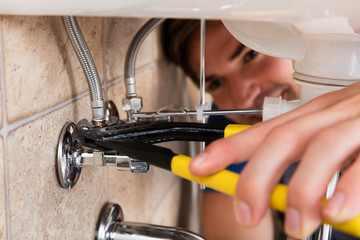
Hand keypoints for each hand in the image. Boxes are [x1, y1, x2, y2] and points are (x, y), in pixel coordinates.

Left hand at [190, 81, 359, 238]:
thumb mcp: (327, 134)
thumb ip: (302, 160)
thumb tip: (274, 192)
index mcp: (312, 117)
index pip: (260, 131)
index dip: (227, 149)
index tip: (197, 167)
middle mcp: (331, 116)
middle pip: (283, 139)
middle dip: (258, 177)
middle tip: (247, 214)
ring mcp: (359, 122)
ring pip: (321, 148)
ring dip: (303, 188)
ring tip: (296, 224)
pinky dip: (351, 188)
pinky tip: (338, 211)